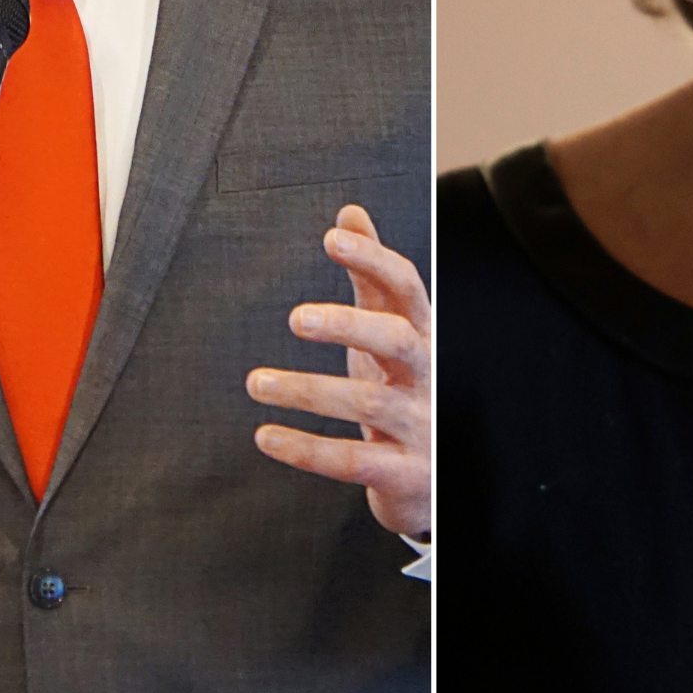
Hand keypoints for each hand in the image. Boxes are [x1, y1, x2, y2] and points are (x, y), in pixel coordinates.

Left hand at [247, 204, 430, 536]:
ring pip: (367, 405)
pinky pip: (352, 461)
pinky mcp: (405, 474)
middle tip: (295, 318)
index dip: (373, 260)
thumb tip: (350, 213)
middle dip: (349, 325)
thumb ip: (372, 274)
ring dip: (306, 390)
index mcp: (422, 335)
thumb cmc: (404, 388)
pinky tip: (265, 436)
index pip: (407, 288)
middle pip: (398, 341)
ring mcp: (421, 428)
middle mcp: (428, 377)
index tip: (331, 238)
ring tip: (256, 382)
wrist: (437, 478)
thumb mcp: (390, 330)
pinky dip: (306, 449)